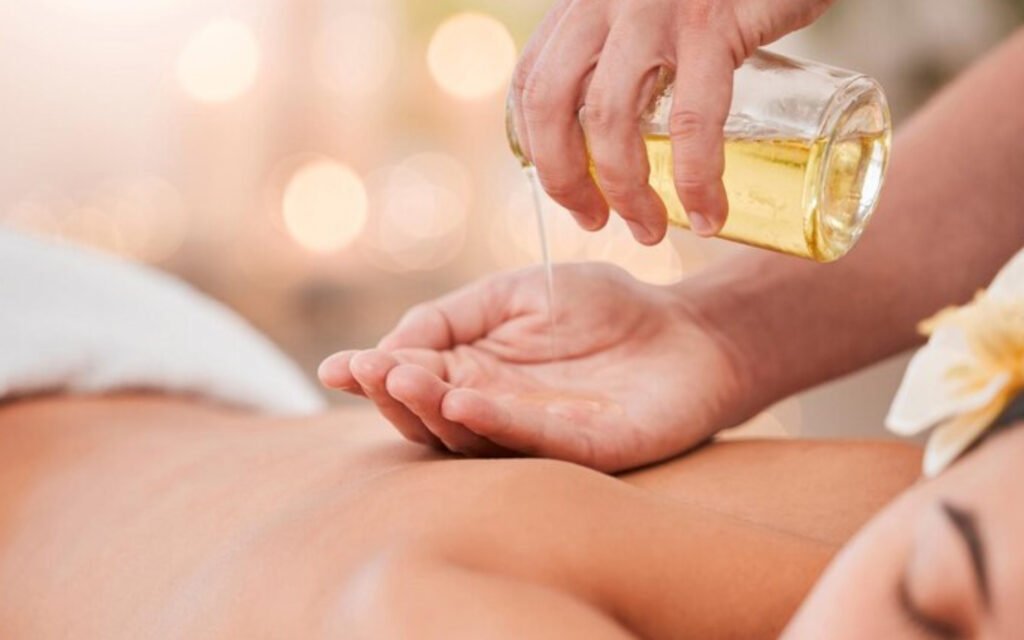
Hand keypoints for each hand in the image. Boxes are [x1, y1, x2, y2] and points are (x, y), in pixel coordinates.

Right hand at [319, 264, 753, 471]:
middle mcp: (497, 410)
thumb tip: (389, 344)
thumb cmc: (602, 308)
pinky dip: (496, 423)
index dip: (374, 375)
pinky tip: (465, 399)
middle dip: (395, 397)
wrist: (685, 328)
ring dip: (433, 411)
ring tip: (403, 380)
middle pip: (431, 417)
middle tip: (369, 372)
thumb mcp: (515, 293)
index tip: (337, 367)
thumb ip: (453, 317)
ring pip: (472, 437)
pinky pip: (534, 441)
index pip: (414, 380)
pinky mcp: (587, 449)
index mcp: (476, 373)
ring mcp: (539, 434)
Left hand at [511, 0, 833, 243]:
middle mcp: (603, 0)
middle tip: (595, 221)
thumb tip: (619, 130)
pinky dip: (697, 179)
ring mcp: (653, 9)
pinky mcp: (712, 22)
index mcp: (584, 3)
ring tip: (650, 229)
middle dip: (563, 179)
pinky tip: (708, 213)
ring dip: (625, 191)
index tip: (567, 189)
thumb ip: (627, 48)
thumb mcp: (652, 5)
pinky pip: (692, 120)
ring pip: (612, 119)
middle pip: (550, 105)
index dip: (537, 148)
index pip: (531, 83)